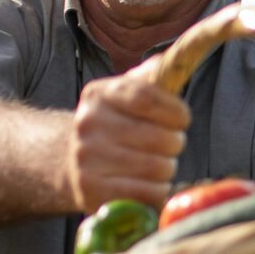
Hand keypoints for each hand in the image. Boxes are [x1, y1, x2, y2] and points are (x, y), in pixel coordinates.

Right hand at [67, 67, 189, 210]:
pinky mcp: (93, 193)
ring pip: (158, 168)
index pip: (146, 97)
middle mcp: (87, 125)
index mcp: (98, 94)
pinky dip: (157, 191)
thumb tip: (177, 59)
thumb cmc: (114, 123)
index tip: (183, 118)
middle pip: (159, 138)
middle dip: (174, 142)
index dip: (175, 110)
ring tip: (155, 164)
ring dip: (167, 168)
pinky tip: (147, 184)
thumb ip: (153, 76)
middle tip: (167, 144)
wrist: (71, 161)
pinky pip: (149, 194)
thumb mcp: (126, 93)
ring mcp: (87, 161)